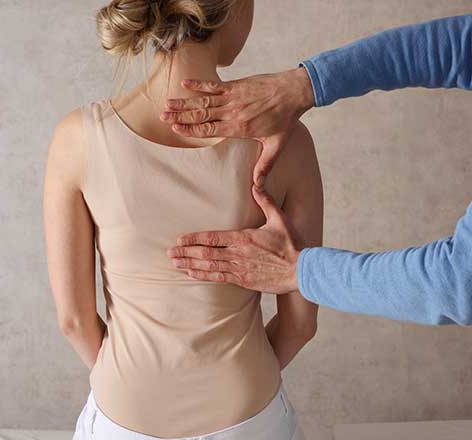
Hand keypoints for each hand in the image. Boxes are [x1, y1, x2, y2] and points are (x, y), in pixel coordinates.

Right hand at [160, 67, 314, 185]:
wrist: (295, 92)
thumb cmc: (286, 119)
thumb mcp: (276, 145)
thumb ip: (264, 165)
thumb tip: (258, 187)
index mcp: (240, 127)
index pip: (210, 130)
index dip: (191, 129)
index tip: (175, 128)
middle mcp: (233, 112)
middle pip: (202, 114)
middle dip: (180, 115)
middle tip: (162, 116)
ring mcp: (234, 97)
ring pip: (204, 100)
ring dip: (184, 101)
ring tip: (167, 103)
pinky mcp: (237, 85)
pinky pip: (214, 85)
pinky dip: (199, 84)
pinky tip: (184, 83)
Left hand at [167, 185, 302, 293]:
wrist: (302, 270)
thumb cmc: (292, 244)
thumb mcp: (279, 218)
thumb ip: (266, 201)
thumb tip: (256, 184)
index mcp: (244, 238)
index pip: (213, 238)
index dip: (194, 239)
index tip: (180, 239)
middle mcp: (238, 254)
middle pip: (205, 253)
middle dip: (185, 252)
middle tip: (169, 252)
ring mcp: (239, 269)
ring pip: (209, 267)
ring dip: (190, 265)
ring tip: (174, 263)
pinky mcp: (244, 281)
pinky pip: (219, 278)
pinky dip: (203, 276)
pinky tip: (191, 274)